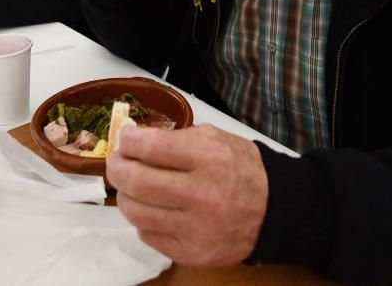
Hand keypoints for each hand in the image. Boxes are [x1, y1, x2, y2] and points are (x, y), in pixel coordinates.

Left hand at [108, 124, 268, 268]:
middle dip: (117, 168)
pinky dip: (143, 219)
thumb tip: (134, 140)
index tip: (125, 138)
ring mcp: (198, 230)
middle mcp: (204, 196)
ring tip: (131, 186)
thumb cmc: (240, 169)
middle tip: (117, 162)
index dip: (129, 141)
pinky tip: (152, 208)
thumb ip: (176, 138)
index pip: (152, 148)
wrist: (274, 211)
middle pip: (138, 182)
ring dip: (125, 196)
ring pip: (137, 213)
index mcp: (211, 159)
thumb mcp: (216, 139)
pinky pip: (149, 235)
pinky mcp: (193, 254)